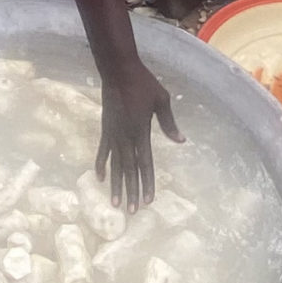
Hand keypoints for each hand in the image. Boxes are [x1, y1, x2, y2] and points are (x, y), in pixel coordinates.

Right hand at [95, 55, 183, 211]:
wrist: (118, 70)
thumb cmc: (143, 83)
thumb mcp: (161, 100)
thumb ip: (169, 123)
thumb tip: (180, 140)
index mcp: (140, 132)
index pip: (145, 163)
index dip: (147, 183)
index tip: (148, 201)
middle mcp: (125, 137)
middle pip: (129, 170)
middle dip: (131, 191)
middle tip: (131, 212)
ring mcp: (113, 134)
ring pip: (115, 165)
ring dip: (116, 185)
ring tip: (115, 203)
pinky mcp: (105, 129)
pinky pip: (102, 151)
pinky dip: (101, 165)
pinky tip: (100, 179)